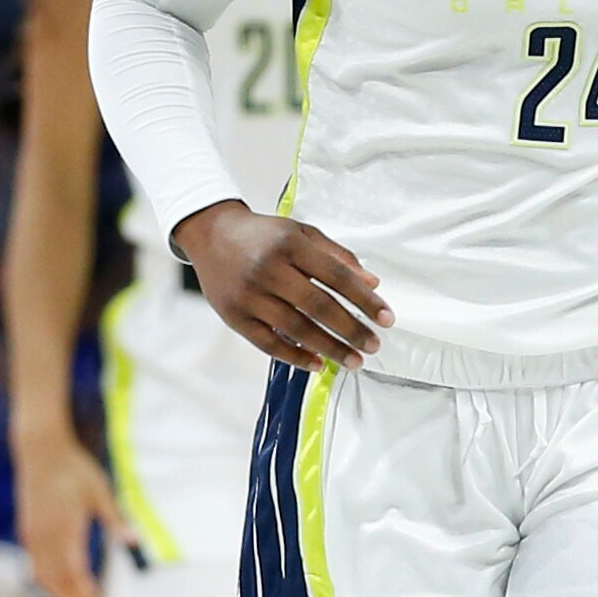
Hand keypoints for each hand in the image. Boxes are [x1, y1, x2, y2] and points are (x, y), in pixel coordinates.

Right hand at [13, 416, 122, 596]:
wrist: (39, 449)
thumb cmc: (73, 468)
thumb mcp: (100, 490)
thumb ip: (115, 517)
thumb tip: (133, 542)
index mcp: (63, 528)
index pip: (74, 575)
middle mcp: (43, 537)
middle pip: (56, 584)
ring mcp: (32, 536)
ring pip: (44, 578)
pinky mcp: (27, 532)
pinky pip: (37, 567)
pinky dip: (51, 584)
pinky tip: (64, 591)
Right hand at [180, 201, 388, 371]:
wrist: (211, 234)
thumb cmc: (263, 235)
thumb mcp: (300, 232)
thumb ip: (337, 255)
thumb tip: (372, 283)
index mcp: (290, 244)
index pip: (336, 276)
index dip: (365, 300)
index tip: (386, 318)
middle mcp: (269, 269)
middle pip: (319, 306)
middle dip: (351, 330)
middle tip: (373, 345)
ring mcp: (249, 295)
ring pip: (296, 328)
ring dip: (328, 348)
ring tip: (353, 360)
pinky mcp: (234, 315)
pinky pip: (268, 343)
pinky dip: (294, 356)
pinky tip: (317, 364)